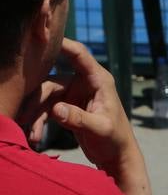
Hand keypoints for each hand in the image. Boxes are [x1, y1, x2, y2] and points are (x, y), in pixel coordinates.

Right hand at [28, 38, 143, 179]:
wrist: (117, 158)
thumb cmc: (115, 141)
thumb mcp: (99, 129)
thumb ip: (79, 119)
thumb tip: (56, 109)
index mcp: (98, 80)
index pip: (79, 55)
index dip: (61, 44)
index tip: (41, 37)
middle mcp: (84, 83)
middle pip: (51, 82)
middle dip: (35, 100)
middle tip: (23, 117)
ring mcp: (74, 95)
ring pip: (44, 97)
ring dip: (35, 115)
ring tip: (32, 135)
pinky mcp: (66, 108)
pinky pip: (46, 110)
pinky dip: (39, 122)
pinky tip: (35, 138)